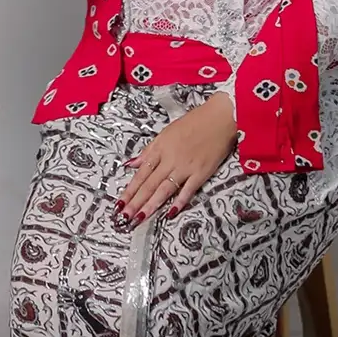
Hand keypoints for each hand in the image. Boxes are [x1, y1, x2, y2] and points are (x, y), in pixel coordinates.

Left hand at [118, 93, 236, 222]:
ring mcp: (186, 167)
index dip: (129, 190)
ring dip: (151, 205)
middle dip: (136, 202)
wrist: (219, 118)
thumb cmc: (193, 123)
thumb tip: (131, 164)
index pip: (141, 174)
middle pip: (149, 184)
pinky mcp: (201, 172)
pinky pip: (188, 189)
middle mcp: (170, 160)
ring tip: (140, 218)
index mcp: (160, 149)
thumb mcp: (165, 133)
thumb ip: (148, 151)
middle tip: (124, 218)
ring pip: (165, 189)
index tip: (119, 204)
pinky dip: (179, 201)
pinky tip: (170, 213)